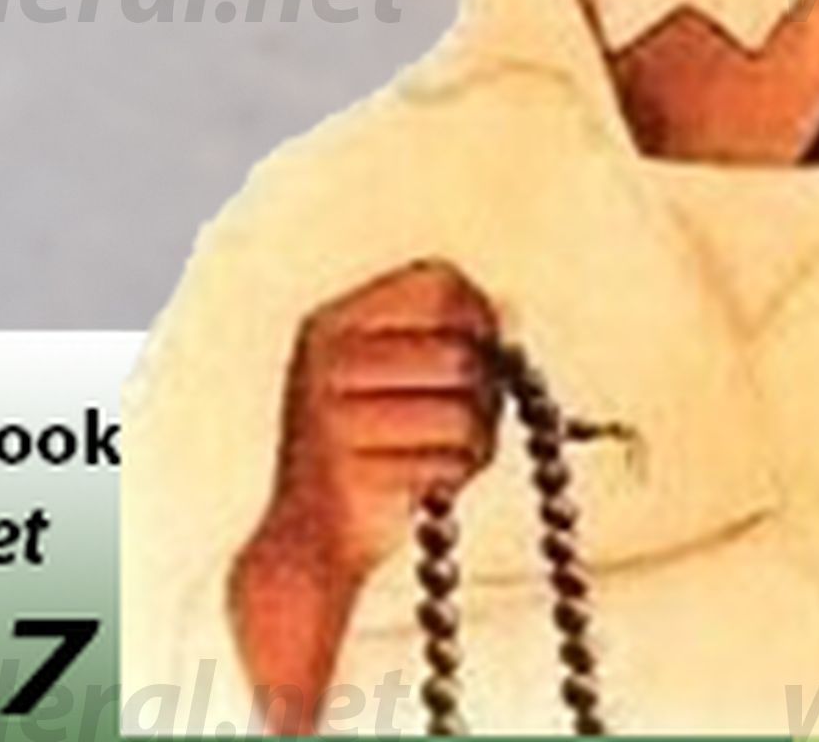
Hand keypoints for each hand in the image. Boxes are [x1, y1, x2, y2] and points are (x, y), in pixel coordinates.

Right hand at [231, 261, 501, 732]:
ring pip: (466, 412)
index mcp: (331, 322)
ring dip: (476, 441)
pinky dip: (458, 475)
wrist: (309, 535)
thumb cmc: (366, 449)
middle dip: (484, 391)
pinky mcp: (357, 470)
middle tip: (468, 416)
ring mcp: (335, 413)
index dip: (478, 314)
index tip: (482, 350)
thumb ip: (444, 338)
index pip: (436, 283)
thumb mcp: (386, 378)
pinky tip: (431, 481)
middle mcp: (325, 358)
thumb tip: (510, 309)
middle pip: (459, 352)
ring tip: (446, 452)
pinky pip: (452, 461)